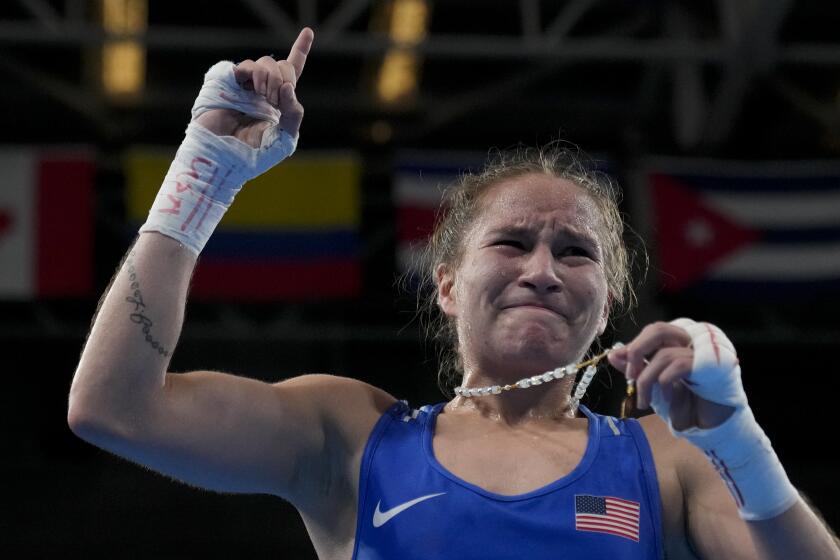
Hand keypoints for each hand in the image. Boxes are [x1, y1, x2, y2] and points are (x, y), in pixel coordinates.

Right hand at [195, 27, 313, 146]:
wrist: (225, 157)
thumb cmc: (254, 155)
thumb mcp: (285, 138)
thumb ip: (293, 114)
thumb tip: (288, 86)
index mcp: (278, 102)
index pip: (292, 72)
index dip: (300, 51)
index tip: (308, 31)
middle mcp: (263, 90)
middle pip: (282, 66)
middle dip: (284, 79)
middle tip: (274, 100)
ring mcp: (245, 85)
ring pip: (266, 63)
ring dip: (270, 79)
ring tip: (262, 97)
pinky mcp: (228, 82)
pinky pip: (245, 66)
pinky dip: (252, 75)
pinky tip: (250, 90)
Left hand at [608, 321, 735, 430]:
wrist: (712, 426)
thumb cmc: (685, 404)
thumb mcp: (654, 385)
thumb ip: (637, 368)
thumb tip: (613, 354)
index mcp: (679, 343)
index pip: (653, 331)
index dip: (634, 345)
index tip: (622, 364)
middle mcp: (693, 342)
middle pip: (658, 329)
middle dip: (637, 351)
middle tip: (630, 376)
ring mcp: (704, 353)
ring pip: (663, 354)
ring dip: (647, 380)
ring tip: (644, 401)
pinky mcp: (711, 366)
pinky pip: (678, 365)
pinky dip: (664, 383)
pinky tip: (665, 400)